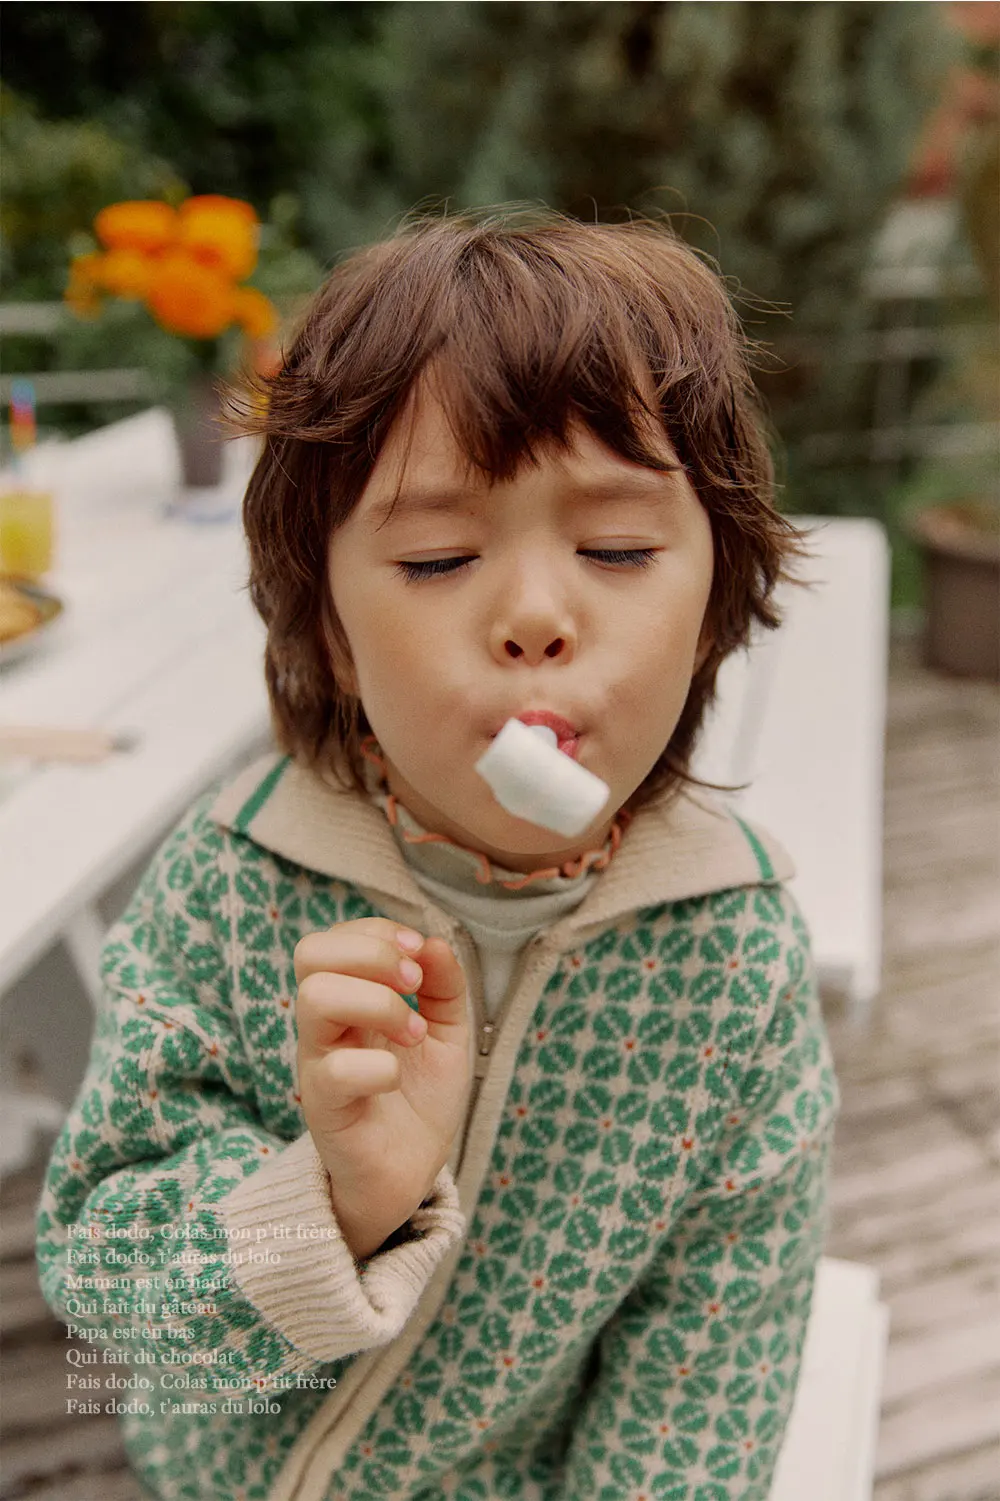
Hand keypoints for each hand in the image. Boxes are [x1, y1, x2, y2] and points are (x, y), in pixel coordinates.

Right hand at [294, 917, 470, 1259]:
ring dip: (379, 1004)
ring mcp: (318, 1064)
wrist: (410, 1173)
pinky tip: (399, 1079)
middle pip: (311, 952)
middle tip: (414, 985)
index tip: (420, 955)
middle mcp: (324, 1025)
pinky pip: (336, 1071)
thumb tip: (434, 941)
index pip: (333, 938)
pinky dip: (380, 1065)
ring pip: (316, 998)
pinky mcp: (323, 1108)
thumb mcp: (446, 1031)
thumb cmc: (420, 1099)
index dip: (378, 932)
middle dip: (373, 953)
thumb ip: (444, 985)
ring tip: (413, 1034)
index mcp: (347, 998)